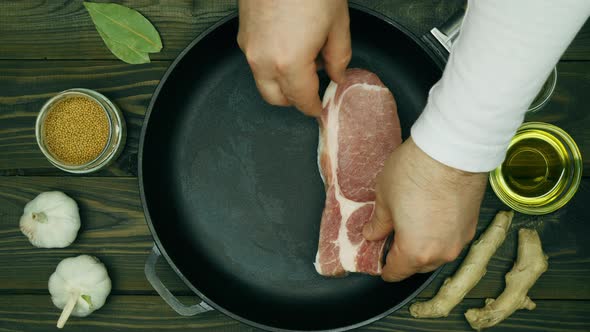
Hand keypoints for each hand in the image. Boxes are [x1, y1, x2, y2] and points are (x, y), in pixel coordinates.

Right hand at [237, 0, 350, 116]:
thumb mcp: (337, 23)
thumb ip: (339, 57)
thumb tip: (337, 75)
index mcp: (290, 63)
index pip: (302, 101)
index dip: (315, 108)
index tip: (322, 108)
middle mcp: (264, 62)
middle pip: (276, 99)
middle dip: (295, 100)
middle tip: (314, 89)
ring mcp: (249, 48)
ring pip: (263, 82)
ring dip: (282, 84)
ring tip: (304, 64)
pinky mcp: (242, 35)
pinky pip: (256, 63)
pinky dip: (271, 66)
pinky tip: (289, 48)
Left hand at [363, 137, 487, 281]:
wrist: (452, 151)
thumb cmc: (415, 172)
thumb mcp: (384, 198)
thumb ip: (378, 223)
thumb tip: (372, 234)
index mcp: (415, 251)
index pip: (396, 272)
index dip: (384, 268)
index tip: (378, 258)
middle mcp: (441, 252)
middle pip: (417, 266)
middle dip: (403, 257)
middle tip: (391, 238)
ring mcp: (459, 240)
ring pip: (437, 254)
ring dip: (423, 247)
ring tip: (410, 227)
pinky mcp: (472, 225)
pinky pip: (451, 240)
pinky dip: (439, 235)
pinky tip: (429, 218)